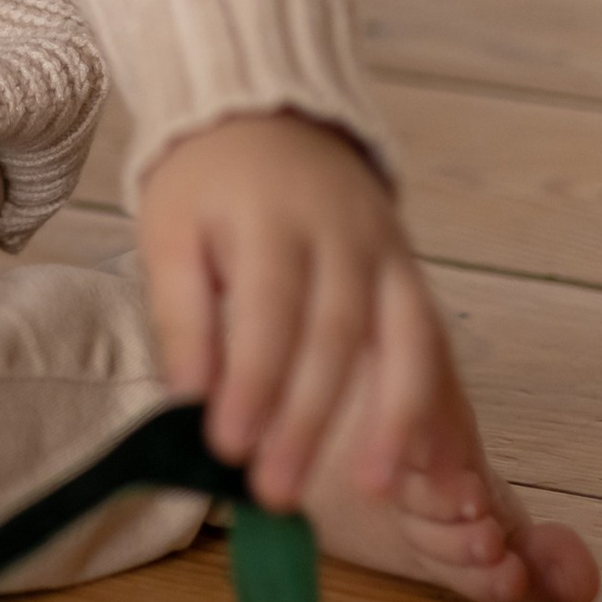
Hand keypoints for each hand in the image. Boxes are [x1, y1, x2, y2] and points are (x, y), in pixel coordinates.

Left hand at [137, 109, 466, 513]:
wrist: (267, 110)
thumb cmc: (208, 183)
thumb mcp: (170, 228)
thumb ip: (179, 312)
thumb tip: (187, 399)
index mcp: (268, 215)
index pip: (267, 309)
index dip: (252, 381)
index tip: (228, 447)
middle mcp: (340, 232)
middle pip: (334, 334)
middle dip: (307, 419)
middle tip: (275, 491)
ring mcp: (385, 250)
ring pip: (405, 337)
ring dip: (394, 418)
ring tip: (374, 488)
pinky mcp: (410, 269)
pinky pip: (431, 338)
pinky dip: (432, 398)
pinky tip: (424, 456)